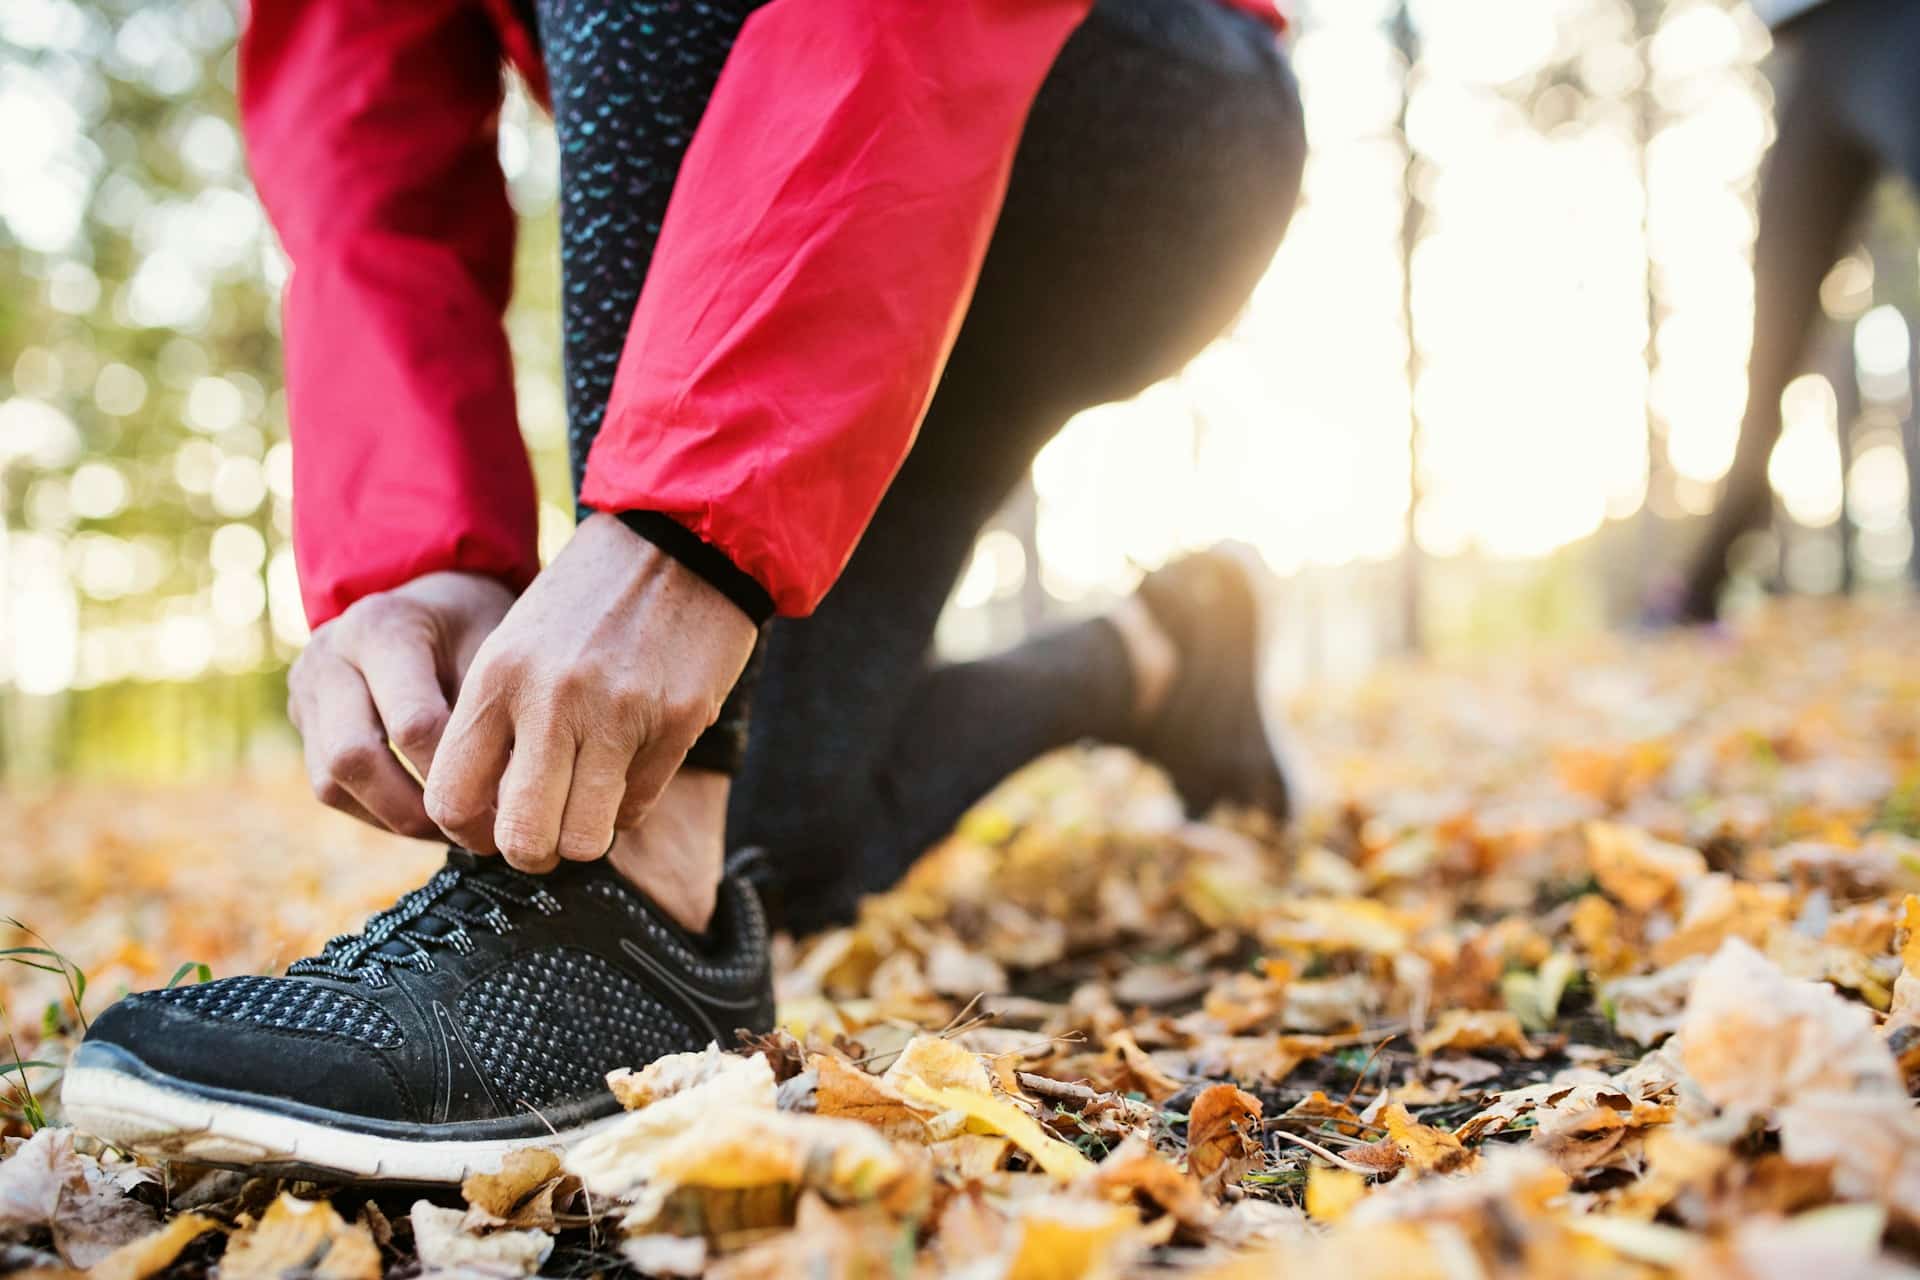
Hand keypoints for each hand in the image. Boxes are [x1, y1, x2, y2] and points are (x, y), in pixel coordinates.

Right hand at [289, 571, 515, 836]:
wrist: (427, 599)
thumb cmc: (472, 623)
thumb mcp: (493, 642)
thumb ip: (490, 710)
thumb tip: (512, 794)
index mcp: (382, 629)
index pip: (412, 725)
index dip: (455, 776)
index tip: (501, 808)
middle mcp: (330, 658)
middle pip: (353, 758)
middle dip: (415, 808)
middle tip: (472, 834)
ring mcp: (307, 690)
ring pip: (332, 782)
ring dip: (395, 818)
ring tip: (452, 833)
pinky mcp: (303, 720)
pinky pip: (329, 787)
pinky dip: (378, 811)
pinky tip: (425, 819)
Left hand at [424, 514, 757, 871]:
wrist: (680, 539)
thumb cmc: (589, 599)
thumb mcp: (518, 644)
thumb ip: (497, 720)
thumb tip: (486, 812)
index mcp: (498, 678)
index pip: (451, 798)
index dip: (468, 832)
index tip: (490, 824)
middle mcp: (551, 700)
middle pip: (521, 836)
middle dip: (532, 852)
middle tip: (544, 836)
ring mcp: (618, 713)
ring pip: (586, 838)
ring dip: (586, 835)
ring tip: (590, 807)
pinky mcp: (676, 721)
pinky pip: (640, 804)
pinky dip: (632, 799)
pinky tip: (635, 759)